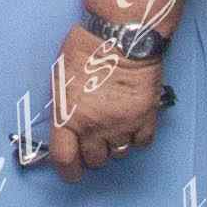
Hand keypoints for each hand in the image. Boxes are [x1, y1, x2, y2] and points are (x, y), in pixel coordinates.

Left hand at [40, 31, 166, 176]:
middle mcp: (94, 127)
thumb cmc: (85, 49)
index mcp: (68, 117)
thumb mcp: (60, 79)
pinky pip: (142, 143)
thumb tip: (65, 129)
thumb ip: (63, 109)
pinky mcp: (146, 118)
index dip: (68, 171)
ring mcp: (122, 124)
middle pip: (95, 160)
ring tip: (114, 123)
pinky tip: (132, 121)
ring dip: (115, 144)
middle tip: (94, 137)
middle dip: (93, 152)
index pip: (64, 160)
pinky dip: (137, 136)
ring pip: (119, 153)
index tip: (72, 171)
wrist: (121, 35)